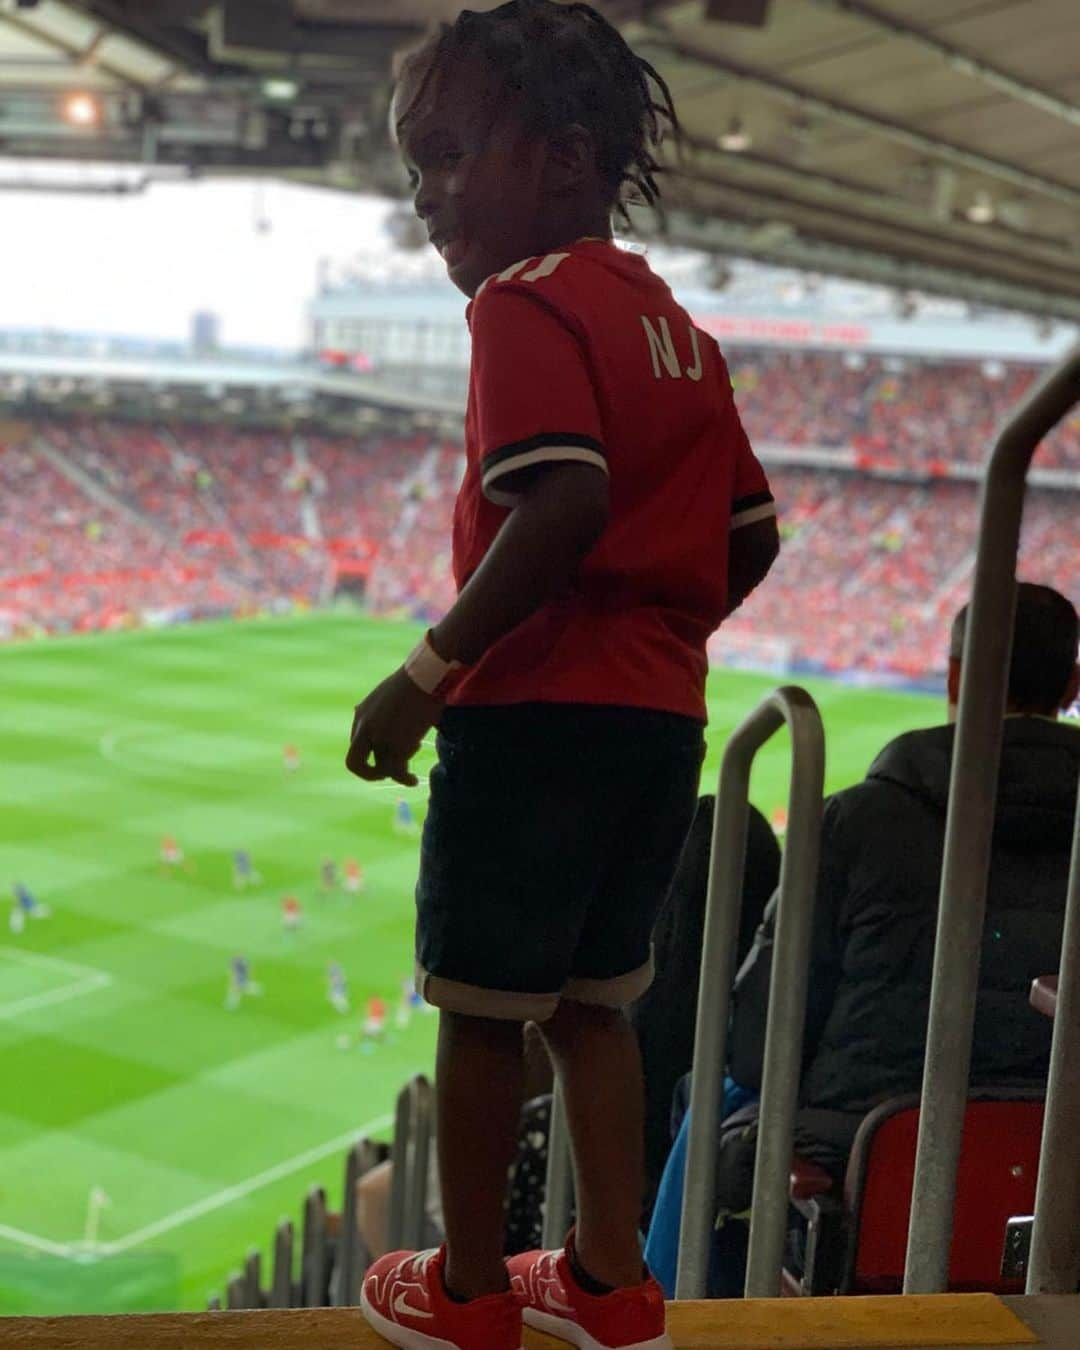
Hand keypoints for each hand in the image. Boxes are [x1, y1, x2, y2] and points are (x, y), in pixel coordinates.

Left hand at [346, 667, 439, 786]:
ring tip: (409, 777)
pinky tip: (413, 781)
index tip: (387, 754)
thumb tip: (392, 724)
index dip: (372, 752)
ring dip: (395, 774)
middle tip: (383, 774)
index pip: (358, 743)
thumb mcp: (388, 695)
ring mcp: (379, 739)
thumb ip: (381, 712)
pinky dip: (404, 779)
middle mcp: (365, 728)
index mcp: (361, 714)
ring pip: (380, 769)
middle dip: (368, 773)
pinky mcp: (396, 745)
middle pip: (355, 762)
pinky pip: (396, 771)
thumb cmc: (413, 683)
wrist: (424, 677)